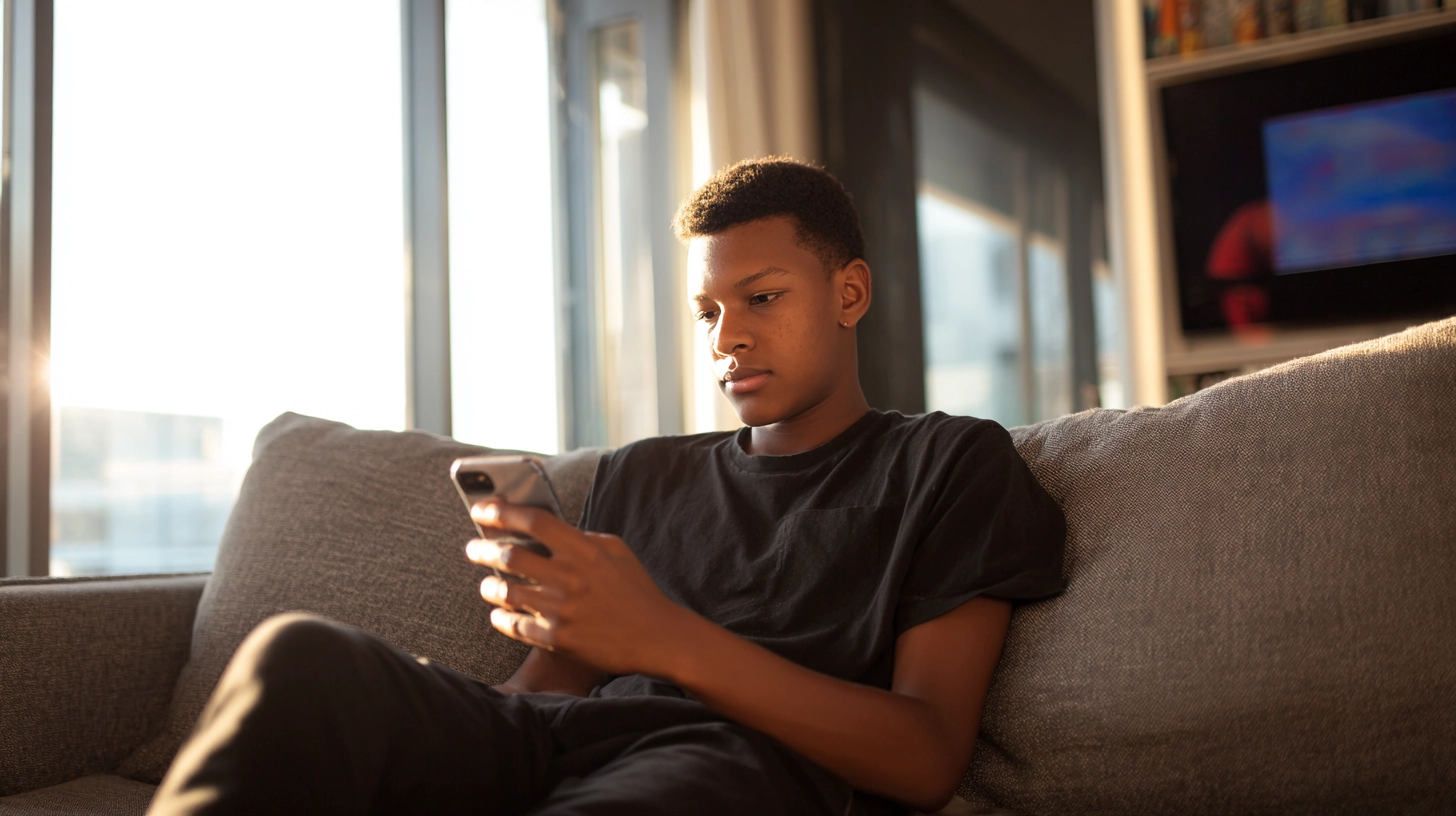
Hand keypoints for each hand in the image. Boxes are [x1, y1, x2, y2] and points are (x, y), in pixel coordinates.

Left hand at [464, 500, 692, 677]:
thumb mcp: (616, 551)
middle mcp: (569, 577)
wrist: (657, 637)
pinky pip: (514, 625)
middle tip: (473, 548)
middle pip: (509, 556)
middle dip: (482, 549)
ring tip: (487, 583)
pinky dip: (501, 618)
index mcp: (584, 550)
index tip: (481, 509)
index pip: (534, 521)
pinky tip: (499, 614)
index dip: (502, 512)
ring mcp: (561, 609)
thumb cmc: (637, 591)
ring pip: (504, 591)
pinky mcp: (557, 638)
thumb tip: (549, 531)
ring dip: (488, 585)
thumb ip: (583, 538)